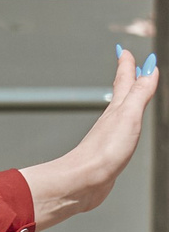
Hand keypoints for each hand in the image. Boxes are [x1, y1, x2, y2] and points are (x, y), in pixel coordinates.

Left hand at [23, 47, 158, 230]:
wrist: (82, 181)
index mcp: (117, 109)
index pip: (124, 81)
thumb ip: (139, 93)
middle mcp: (111, 119)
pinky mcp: (109, 152)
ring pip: (119, 110)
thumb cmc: (103, 152)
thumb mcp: (129, 117)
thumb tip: (149, 69)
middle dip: (125, 75)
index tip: (126, 51)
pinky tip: (122, 126)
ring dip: (125, 96)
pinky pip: (120, 129)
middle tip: (126, 60)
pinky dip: (124, 120)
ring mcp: (109, 135)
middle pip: (120, 92)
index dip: (127, 65)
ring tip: (128, 89)